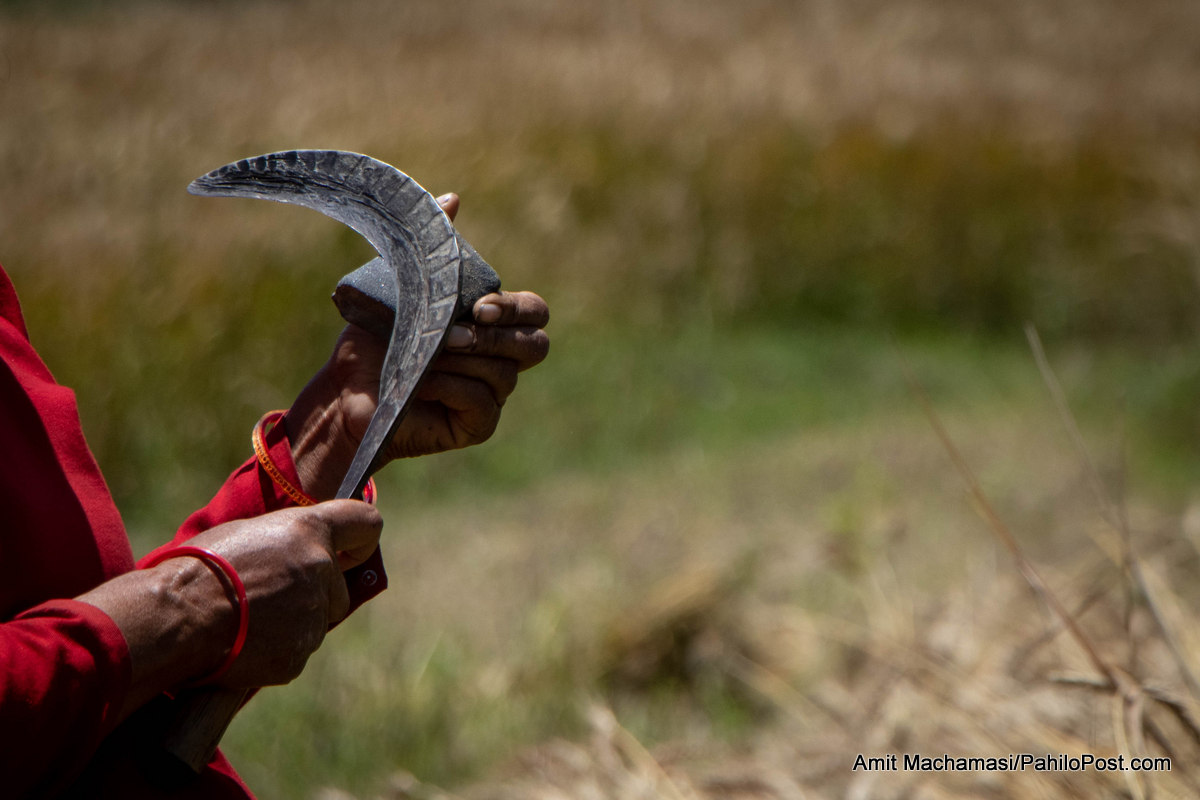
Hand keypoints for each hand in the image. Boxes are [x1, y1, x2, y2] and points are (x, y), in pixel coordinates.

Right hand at [79, 500, 382, 717]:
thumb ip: (286, 540)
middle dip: (312, 594)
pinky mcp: (299, 655)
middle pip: (337, 587)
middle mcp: (321, 570)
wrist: (172, 618)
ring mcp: (313, 616)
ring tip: (242, 618)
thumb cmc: (197, 568)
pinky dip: (273, 651)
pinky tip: (240, 642)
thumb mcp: (245, 533)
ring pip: (314, 622)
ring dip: (289, 622)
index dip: (359, 541)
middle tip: (265, 594)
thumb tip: (302, 549)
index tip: (350, 552)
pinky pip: (294, 652)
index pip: (366, 524)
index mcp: (309, 531)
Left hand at [286, 193, 549, 498]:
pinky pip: (483, 403)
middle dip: (498, 337)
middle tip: (455, 333)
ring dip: (464, 361)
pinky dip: (453, 388)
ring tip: (425, 356)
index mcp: (494, 324)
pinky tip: (422, 382)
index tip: (480, 305)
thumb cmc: (375, 337)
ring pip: (504, 375)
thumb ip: (432, 247)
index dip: (518, 308)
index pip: (534, 312)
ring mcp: (492, 394)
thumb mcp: (402, 283)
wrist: (344, 388)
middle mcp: (501, 359)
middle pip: (535, 345)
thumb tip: (453, 199)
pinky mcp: (476, 424)